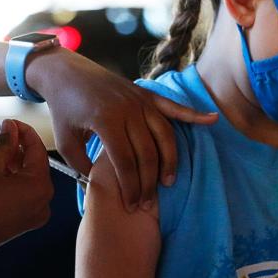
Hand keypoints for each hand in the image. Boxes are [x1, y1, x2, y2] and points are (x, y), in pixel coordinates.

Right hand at [0, 119, 53, 259]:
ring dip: (5, 161)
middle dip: (10, 146)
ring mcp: (33, 213)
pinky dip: (6, 178)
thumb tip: (10, 127)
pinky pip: (18, 193)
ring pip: (23, 178)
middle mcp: (43, 201)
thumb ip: (4, 143)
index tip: (8, 122)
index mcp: (41, 186)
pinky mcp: (21, 221)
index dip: (22, 132)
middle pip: (30, 164)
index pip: (37, 150)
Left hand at [25, 48, 217, 211]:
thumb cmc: (64, 109)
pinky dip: (194, 114)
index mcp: (106, 121)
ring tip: (169, 181)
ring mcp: (140, 100)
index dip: (131, 187)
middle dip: (149, 182)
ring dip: (170, 160)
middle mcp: (128, 110)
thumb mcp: (65, 140)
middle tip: (147, 202)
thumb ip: (82, 165)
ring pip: (164, 135)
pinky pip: (174, 107)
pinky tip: (212, 119)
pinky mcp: (147, 94)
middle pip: (147, 153)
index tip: (131, 205)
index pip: (126, 161)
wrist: (67, 72)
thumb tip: (101, 185)